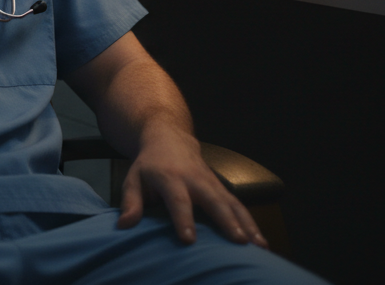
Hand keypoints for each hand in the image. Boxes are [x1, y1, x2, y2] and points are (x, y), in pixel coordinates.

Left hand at [116, 123, 267, 249]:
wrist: (170, 138)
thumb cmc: (149, 165)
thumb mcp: (133, 178)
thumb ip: (131, 202)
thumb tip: (124, 225)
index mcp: (170, 177)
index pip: (178, 200)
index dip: (183, 219)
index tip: (189, 239)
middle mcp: (195, 179)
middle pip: (213, 200)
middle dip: (226, 221)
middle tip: (238, 241)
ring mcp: (212, 183)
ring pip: (232, 203)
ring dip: (247, 224)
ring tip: (259, 246)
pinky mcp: (222, 188)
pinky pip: (239, 206)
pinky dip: (251, 223)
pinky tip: (260, 242)